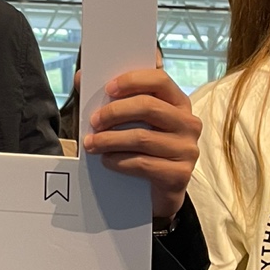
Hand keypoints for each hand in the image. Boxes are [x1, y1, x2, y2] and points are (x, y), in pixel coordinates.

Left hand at [84, 68, 200, 222]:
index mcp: (177, 103)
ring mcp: (187, 149)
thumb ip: (111, 97)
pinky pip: (143, 163)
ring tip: (91, 144)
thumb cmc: (141, 149)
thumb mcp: (130, 121)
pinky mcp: (180, 174)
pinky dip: (118, 161)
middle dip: (114, 112)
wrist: (155, 191)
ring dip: (110, 140)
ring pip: (142, 137)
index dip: (132, 80)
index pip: (160, 80)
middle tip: (94, 121)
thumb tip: (82, 78)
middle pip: (149, 107)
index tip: (108, 89)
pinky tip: (106, 160)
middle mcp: (188, 123)